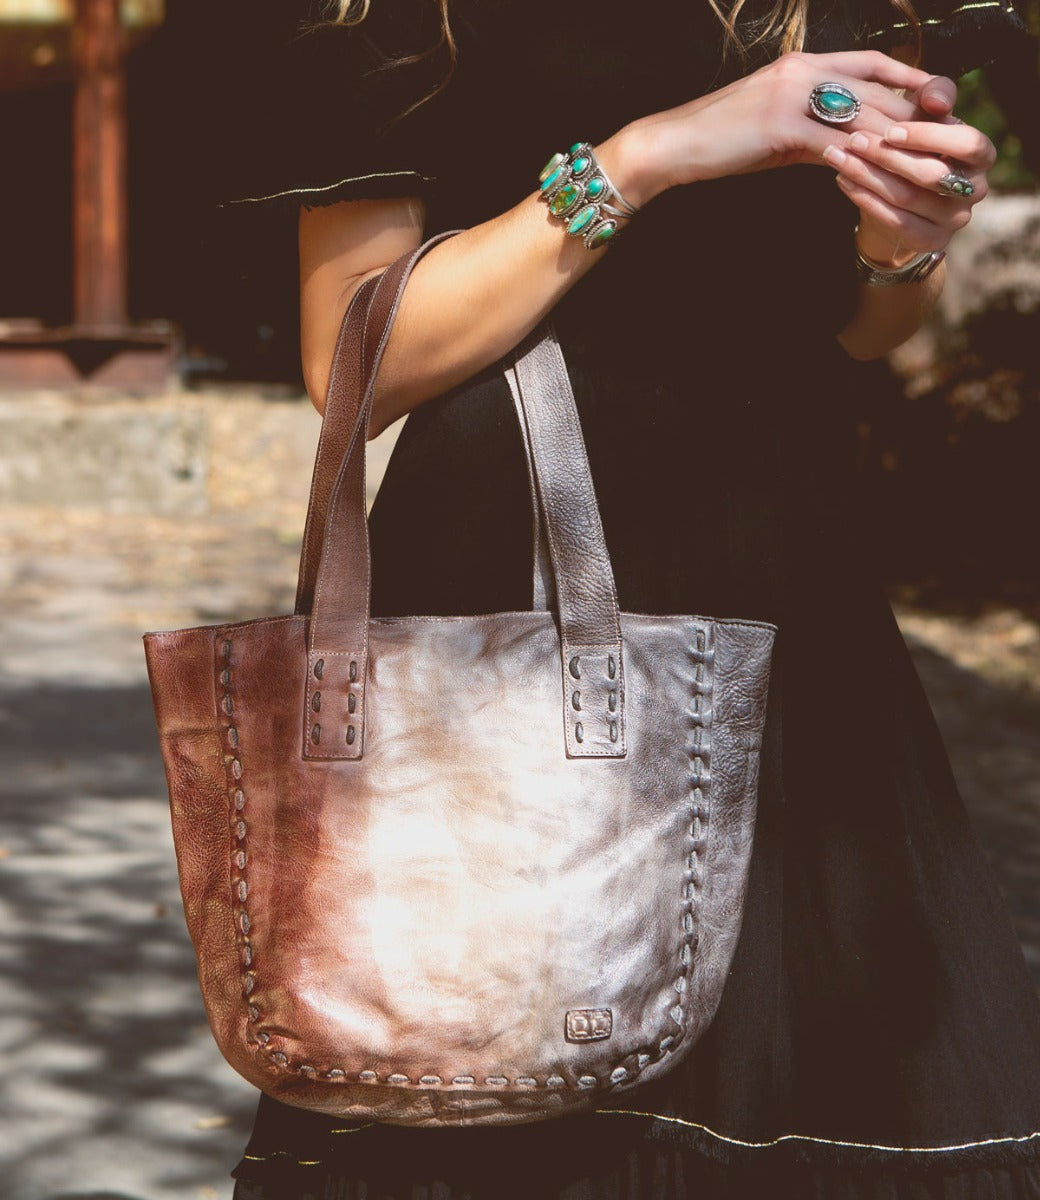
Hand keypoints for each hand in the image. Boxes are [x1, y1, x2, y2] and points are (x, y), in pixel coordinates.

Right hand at [615, 50, 941, 202]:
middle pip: (876, 91)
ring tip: (922, 169)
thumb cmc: (723, 142)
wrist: (676, 145)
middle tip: (944, 142)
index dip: (909, 79)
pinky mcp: (781, 126)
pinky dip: (858, 162)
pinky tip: (876, 180)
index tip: (937, 99)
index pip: (871, 63)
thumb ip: (814, 130)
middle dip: (913, 117)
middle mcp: (805, 71)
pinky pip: (832, 145)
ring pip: (861, 118)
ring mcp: (793, 96)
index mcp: (805, 64)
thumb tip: (845, 149)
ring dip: (895, 145)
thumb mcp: (775, 129)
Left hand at [820, 78, 994, 263]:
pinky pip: (895, 222)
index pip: (967, 144)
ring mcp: (955, 220)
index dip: (929, 137)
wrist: (903, 197)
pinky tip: (842, 180)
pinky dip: (865, 199)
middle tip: (852, 139)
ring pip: (907, 198)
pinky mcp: (932, 241)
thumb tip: (937, 101)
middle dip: (888, 156)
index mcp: (981, 156)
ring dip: (867, 175)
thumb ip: (934, 96)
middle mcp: (976, 190)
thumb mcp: (926, 115)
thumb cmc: (918, 146)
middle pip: (931, 174)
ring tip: (837, 156)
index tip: (890, 130)